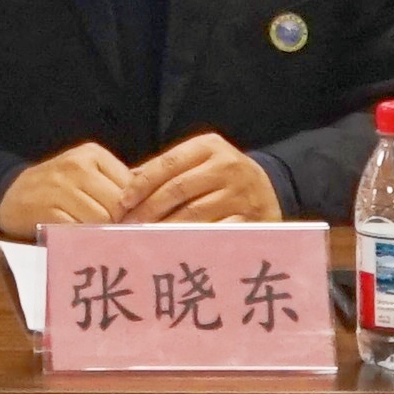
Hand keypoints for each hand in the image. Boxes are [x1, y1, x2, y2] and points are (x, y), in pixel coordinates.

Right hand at [0, 144, 138, 235]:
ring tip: (103, 239)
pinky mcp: (47, 211)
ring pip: (101, 220)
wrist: (10, 192)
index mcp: (92, 154)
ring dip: (104, 234)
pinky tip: (83, 241)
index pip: (131, 184)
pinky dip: (84, 239)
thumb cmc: (57, 185)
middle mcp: (77, 166)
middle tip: (123, 236)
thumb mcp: (87, 172)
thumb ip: (117, 182)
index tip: (138, 223)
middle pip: (118, 204)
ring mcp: (60, 188)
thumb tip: (154, 201)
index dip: (137, 208)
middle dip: (122, 223)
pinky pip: (78, 231)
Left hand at [117, 133, 278, 225]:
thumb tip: (126, 183)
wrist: (270, 188)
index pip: (167, 164)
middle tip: (128, 226)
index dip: (141, 184)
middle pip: (177, 189)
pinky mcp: (250, 219)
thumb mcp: (199, 160)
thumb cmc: (221, 176)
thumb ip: (167, 168)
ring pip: (192, 214)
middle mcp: (227, 166)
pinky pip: (213, 232)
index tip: (123, 203)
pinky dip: (191, 240)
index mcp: (209, 146)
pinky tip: (174, 247)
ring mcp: (241, 193)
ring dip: (164, 229)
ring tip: (145, 239)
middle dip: (148, 210)